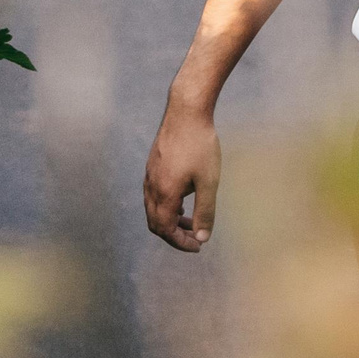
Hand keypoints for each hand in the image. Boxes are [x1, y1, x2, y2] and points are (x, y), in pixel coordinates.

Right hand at [143, 100, 221, 251]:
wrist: (186, 111)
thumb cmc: (200, 144)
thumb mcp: (209, 181)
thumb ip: (205, 211)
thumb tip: (203, 238)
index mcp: (163, 194)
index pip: (165, 230)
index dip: (180, 243)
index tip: (198, 246)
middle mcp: (151, 187)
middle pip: (156, 223)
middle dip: (175, 234)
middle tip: (195, 237)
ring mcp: (150, 175)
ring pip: (154, 208)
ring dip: (171, 219)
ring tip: (193, 220)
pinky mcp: (153, 165)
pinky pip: (154, 194)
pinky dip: (167, 205)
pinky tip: (185, 198)